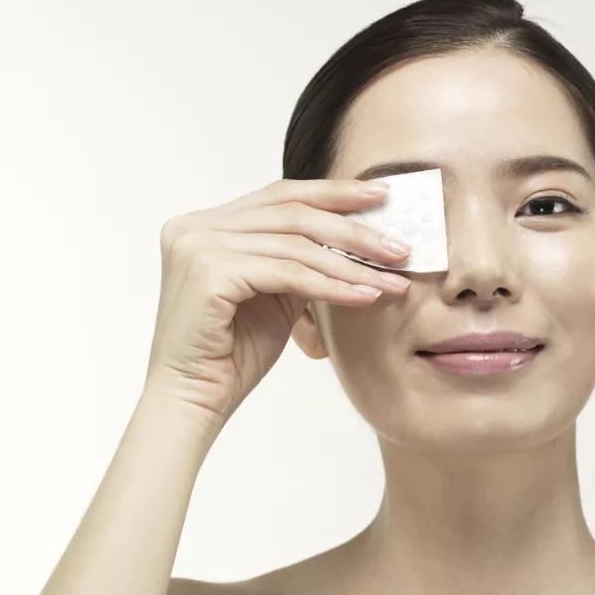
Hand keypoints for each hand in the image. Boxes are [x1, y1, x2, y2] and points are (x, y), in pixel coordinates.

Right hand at [143, 177, 410, 436]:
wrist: (193, 401)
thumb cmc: (232, 354)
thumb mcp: (275, 294)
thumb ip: (300, 260)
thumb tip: (357, 238)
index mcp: (206, 224)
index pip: (280, 196)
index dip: (334, 193)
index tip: (380, 196)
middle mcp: (196, 226)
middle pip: (292, 212)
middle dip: (354, 229)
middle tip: (400, 245)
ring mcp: (197, 245)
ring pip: (296, 244)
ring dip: (352, 264)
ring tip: (393, 280)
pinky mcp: (207, 272)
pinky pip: (288, 273)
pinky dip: (331, 285)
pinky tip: (365, 296)